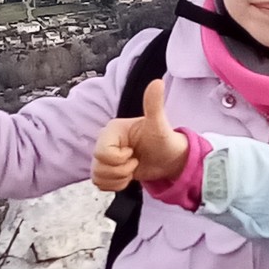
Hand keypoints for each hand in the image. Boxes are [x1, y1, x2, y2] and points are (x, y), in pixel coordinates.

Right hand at [91, 77, 190, 192]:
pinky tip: (128, 177)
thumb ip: (154, 104)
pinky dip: (115, 185)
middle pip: (98, 166)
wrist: (170, 159)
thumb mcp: (159, 124)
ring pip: (97, 176)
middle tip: (135, 161)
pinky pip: (100, 183)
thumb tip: (157, 82)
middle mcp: (106, 142)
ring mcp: (106, 156)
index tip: (134, 152)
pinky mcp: (108, 169)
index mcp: (112, 130)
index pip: (102, 153)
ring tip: (132, 168)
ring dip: (118, 179)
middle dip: (120, 170)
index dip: (119, 159)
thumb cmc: (164, 140)